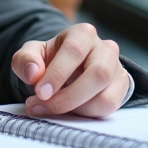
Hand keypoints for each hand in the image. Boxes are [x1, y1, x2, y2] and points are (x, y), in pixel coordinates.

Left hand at [11, 23, 128, 118]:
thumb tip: (33, 73)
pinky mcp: (122, 88)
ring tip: (54, 109)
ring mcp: (117, 69)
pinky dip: (87, 114)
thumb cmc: (51, 59)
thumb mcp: (33, 54)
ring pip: (105, 96)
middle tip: (44, 105)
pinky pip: (109, 108)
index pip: (74, 50)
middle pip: (97, 74)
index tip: (40, 92)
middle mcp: (105, 48)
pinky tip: (70, 110)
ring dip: (76, 109)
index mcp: (82, 33)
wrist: (70, 68)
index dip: (57, 73)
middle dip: (68, 96)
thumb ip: (26, 60)